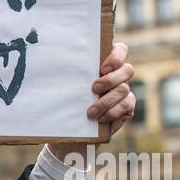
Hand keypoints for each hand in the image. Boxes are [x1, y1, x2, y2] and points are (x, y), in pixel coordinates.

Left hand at [48, 41, 136, 160]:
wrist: (71, 130)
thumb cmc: (68, 101)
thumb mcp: (65, 86)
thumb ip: (69, 74)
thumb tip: (52, 65)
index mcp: (106, 64)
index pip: (121, 50)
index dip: (116, 57)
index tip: (102, 68)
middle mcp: (119, 75)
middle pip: (127, 70)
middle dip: (110, 80)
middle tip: (94, 89)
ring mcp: (124, 91)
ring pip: (125, 90)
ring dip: (107, 102)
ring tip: (91, 113)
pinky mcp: (127, 107)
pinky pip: (127, 107)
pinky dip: (113, 113)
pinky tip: (100, 120)